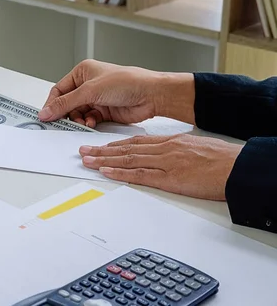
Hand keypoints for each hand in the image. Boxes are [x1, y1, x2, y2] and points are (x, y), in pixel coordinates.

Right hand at [38, 59, 194, 127]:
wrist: (151, 95)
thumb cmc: (126, 82)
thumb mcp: (90, 91)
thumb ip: (66, 103)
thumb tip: (46, 112)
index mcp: (82, 72)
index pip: (59, 90)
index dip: (52, 104)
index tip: (46, 116)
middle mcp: (88, 85)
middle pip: (67, 104)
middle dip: (66, 114)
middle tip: (63, 123)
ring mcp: (97, 99)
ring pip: (77, 114)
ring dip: (78, 120)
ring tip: (84, 122)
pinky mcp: (104, 111)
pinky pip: (89, 120)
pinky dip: (88, 123)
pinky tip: (92, 123)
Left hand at [79, 134, 242, 199]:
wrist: (236, 166)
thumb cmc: (221, 159)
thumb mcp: (195, 147)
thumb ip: (177, 149)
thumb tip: (168, 153)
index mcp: (169, 141)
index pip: (135, 141)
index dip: (114, 143)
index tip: (100, 145)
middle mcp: (162, 149)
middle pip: (125, 148)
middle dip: (102, 150)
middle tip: (83, 151)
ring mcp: (164, 163)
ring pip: (127, 159)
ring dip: (104, 160)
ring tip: (86, 160)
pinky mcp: (169, 178)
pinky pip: (139, 174)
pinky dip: (120, 172)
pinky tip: (106, 171)